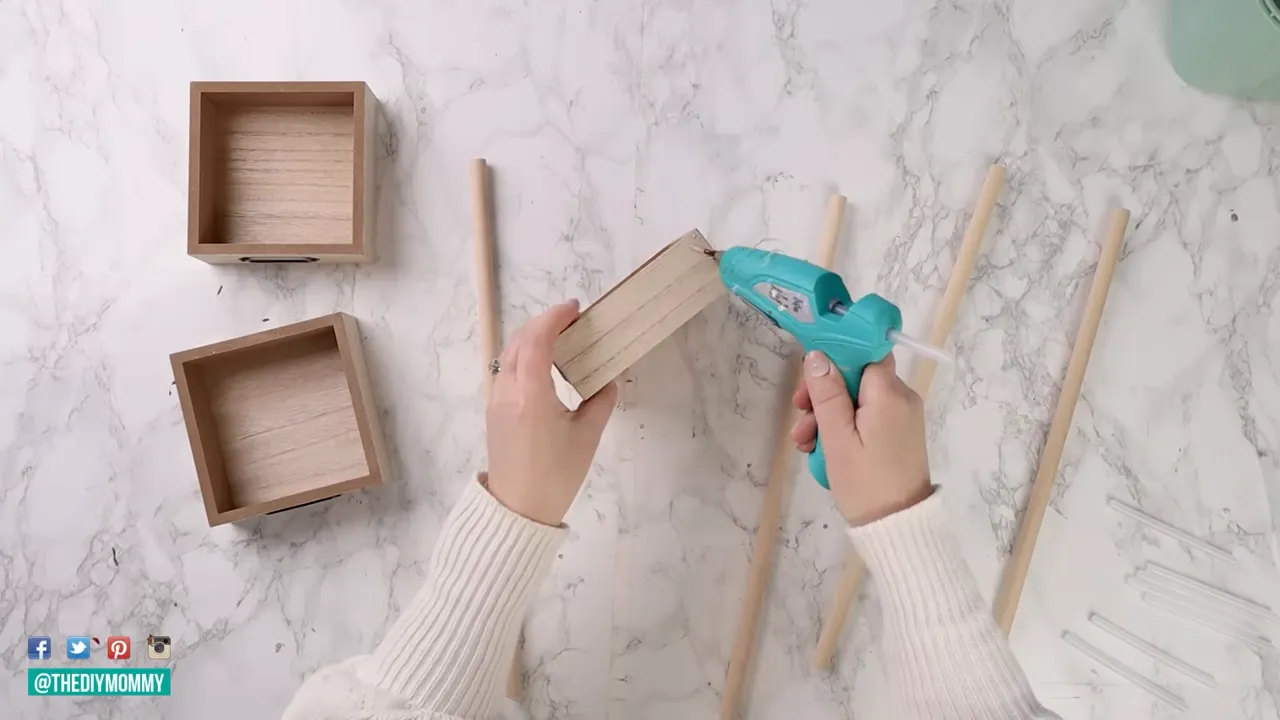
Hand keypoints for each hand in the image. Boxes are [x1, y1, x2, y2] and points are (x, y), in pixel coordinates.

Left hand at [485, 300, 618, 525]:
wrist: (517, 510)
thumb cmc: (555, 477)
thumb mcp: (587, 437)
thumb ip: (600, 402)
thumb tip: (608, 381)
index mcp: (532, 395)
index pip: (538, 340)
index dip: (555, 318)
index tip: (575, 310)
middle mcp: (508, 391)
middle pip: (519, 339)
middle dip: (544, 322)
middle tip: (571, 320)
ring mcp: (496, 399)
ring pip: (508, 353)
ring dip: (531, 337)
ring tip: (559, 338)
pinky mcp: (493, 410)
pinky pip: (505, 369)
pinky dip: (522, 355)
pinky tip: (542, 364)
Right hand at [789, 351, 931, 525]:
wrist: (898, 527)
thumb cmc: (865, 483)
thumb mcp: (837, 438)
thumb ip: (827, 394)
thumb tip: (816, 355)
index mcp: (889, 394)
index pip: (865, 352)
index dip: (835, 358)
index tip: (810, 379)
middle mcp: (902, 398)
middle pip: (857, 377)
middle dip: (824, 394)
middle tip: (800, 418)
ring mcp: (902, 417)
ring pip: (858, 399)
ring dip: (829, 415)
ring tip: (806, 443)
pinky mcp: (899, 434)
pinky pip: (868, 417)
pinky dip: (845, 427)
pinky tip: (824, 448)